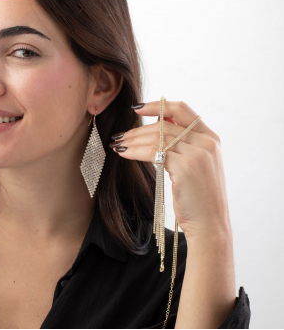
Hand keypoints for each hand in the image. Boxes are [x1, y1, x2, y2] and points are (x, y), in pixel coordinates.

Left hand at [110, 100, 231, 240]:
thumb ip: (184, 147)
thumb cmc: (198, 199)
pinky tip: (124, 153)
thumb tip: (156, 132)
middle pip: (164, 124)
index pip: (182, 109)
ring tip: (118, 145)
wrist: (209, 224)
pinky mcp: (186, 166)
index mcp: (211, 138)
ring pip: (157, 137)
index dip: (158, 105)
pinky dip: (135, 151)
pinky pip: (154, 152)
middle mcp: (206, 142)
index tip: (137, 108)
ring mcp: (197, 153)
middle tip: (120, 136)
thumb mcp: (196, 166)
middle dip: (138, 129)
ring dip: (133, 140)